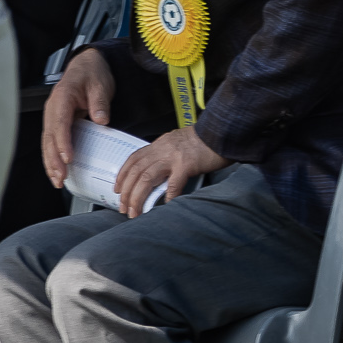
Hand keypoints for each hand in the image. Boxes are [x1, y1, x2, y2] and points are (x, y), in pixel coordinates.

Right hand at [42, 48, 115, 186]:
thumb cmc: (93, 73)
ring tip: (57, 179)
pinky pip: (53, 141)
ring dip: (51, 163)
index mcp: (62, 98)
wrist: (87, 64)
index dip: (63, 143)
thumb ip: (100, 103)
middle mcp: (53, 109)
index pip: (60, 125)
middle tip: (60, 177)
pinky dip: (53, 156)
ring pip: (48, 143)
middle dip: (53, 160)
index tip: (68, 158)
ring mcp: (52, 116)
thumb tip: (102, 120)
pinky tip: (58, 169)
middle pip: (49, 138)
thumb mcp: (101, 84)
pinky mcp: (57, 122)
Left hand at [116, 125, 231, 215]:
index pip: (134, 159)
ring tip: (136, 212)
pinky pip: (172, 184)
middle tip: (124, 208)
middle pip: (136, 172)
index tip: (118, 188)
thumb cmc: (207, 139)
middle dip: (126, 193)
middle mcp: (163, 149)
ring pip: (146, 179)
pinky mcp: (187, 165)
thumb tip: (160, 174)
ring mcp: (174, 157)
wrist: (225, 129)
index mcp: (161, 143)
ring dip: (137, 198)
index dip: (122, 175)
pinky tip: (164, 205)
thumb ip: (168, 154)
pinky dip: (166, 197)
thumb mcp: (181, 141)